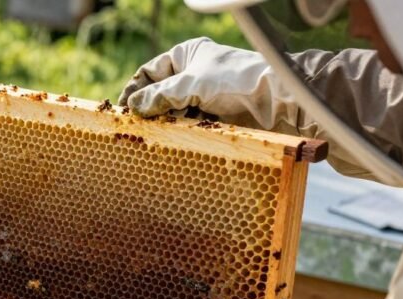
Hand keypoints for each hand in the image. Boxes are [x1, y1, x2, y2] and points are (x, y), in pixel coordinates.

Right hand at [118, 37, 300, 132]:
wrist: (278, 100)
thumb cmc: (236, 80)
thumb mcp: (192, 84)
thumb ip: (160, 96)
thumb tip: (133, 108)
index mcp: (187, 55)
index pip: (149, 72)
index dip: (135, 90)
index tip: (124, 110)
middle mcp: (193, 74)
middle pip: (159, 94)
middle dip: (149, 110)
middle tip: (137, 127)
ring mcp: (203, 96)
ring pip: (173, 112)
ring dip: (165, 123)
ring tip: (156, 134)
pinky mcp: (213, 117)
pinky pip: (188, 126)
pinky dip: (181, 133)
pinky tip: (174, 140)